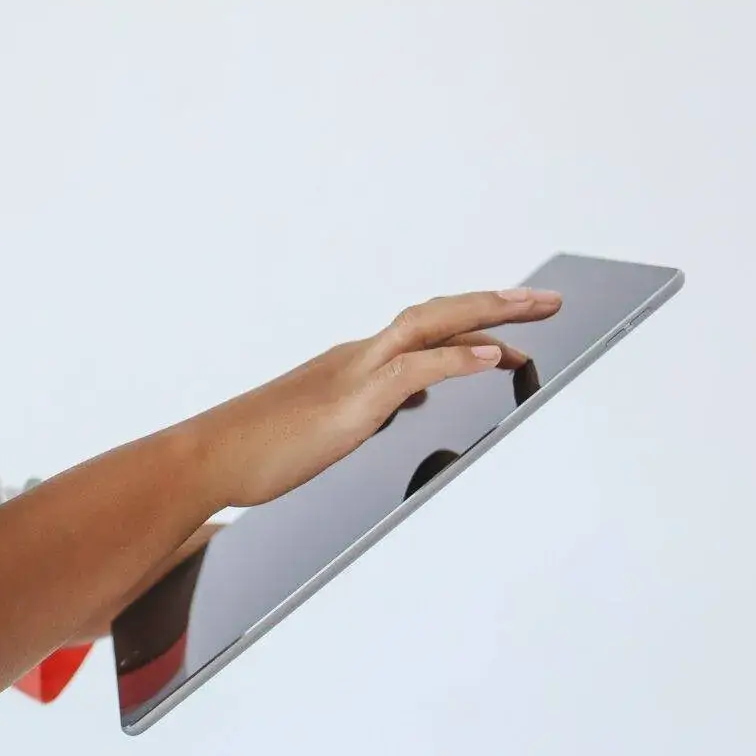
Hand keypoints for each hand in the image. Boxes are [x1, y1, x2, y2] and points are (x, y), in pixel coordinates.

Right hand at [191, 288, 561, 509]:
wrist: (208, 455)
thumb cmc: (257, 450)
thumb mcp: (328, 427)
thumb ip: (372, 407)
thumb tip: (408, 399)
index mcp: (354, 364)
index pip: (425, 330)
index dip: (473, 323)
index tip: (515, 326)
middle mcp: (359, 357)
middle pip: (438, 314)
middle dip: (496, 303)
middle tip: (547, 300)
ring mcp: (354, 374)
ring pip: (431, 326)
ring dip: (488, 315)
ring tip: (536, 310)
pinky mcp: (352, 403)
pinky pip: (414, 369)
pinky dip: (458, 359)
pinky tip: (494, 359)